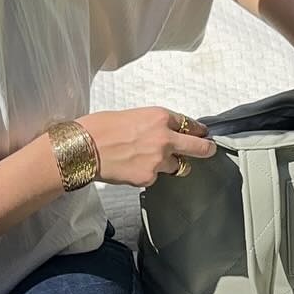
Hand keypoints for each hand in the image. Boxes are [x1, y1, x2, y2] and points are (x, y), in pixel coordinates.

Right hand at [77, 105, 215, 187]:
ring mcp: (159, 160)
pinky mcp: (149, 178)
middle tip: (210, 150)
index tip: (201, 134)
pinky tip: (130, 168)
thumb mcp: (131, 116)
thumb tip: (160, 133)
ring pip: (177, 166)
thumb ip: (152, 125)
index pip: (189, 124)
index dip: (197, 130)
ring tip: (149, 161)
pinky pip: (155, 178)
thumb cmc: (100, 128)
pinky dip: (147, 174)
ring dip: (170, 165)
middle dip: (207, 149)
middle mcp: (165, 138)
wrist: (83, 147)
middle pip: (199, 148)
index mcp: (160, 117)